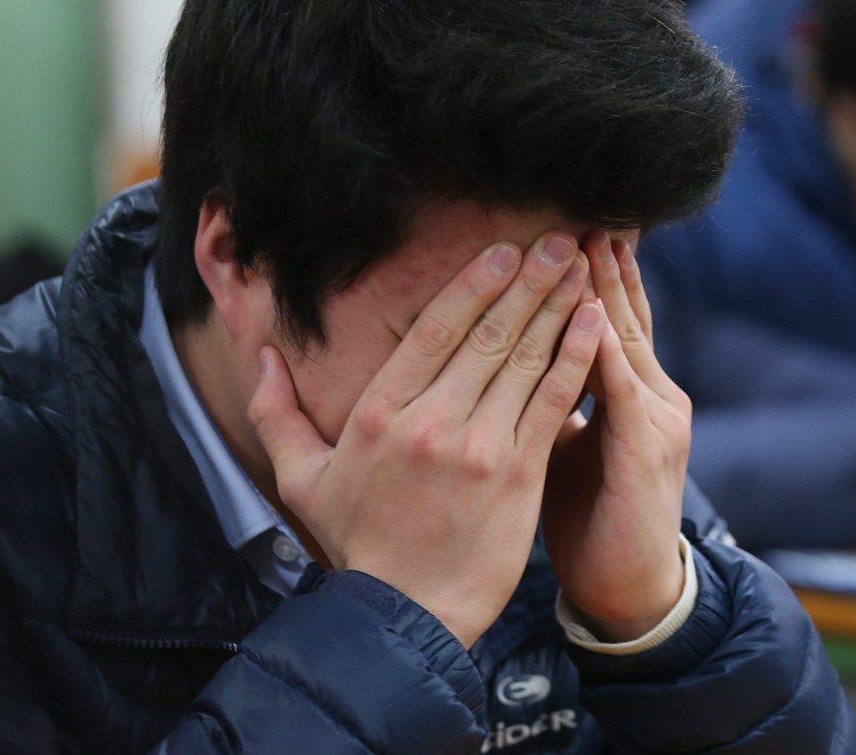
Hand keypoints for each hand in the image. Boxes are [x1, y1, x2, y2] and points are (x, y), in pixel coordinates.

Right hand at [247, 235, 603, 648]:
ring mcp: (479, 447)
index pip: (434, 330)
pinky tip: (592, 322)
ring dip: (556, 307)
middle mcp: (432, 421)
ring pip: (524, 360)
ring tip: (579, 266)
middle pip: (487, 334)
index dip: (473, 283)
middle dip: (526, 281)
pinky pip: (552, 402)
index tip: (502, 251)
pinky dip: (574, 358)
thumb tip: (263, 354)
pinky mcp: (518, 475)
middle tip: (556, 239)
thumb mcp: (303, 479)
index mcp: (380, 413)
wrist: (404, 616)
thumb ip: (279, 412)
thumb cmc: (356, 545)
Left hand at [542, 232, 688, 641]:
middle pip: (624, 312)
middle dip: (601, 260)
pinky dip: (603, 351)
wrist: (628, 586)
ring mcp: (657, 419)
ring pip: (626, 338)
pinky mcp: (647, 450)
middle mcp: (653, 394)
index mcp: (633, 393)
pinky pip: (622, 390)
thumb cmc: (591, 515)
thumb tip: (506, 362)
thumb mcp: (565, 447)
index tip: (566, 225)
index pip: (610, 317)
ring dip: (605, 287)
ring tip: (585, 239)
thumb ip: (549, 400)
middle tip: (580, 206)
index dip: (591, 272)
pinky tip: (588, 317)